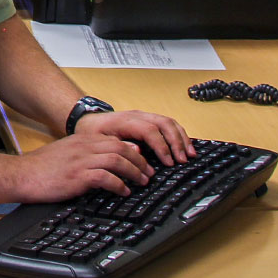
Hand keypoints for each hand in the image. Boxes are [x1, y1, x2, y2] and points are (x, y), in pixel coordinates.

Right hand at [10, 131, 156, 202]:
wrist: (21, 174)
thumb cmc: (42, 167)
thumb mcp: (66, 153)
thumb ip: (87, 152)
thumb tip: (110, 158)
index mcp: (82, 140)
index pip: (116, 139)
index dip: (134, 151)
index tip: (143, 162)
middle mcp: (84, 146)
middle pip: (121, 148)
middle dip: (139, 161)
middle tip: (148, 173)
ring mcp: (80, 160)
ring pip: (117, 160)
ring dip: (134, 172)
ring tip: (141, 182)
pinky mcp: (77, 176)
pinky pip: (105, 177)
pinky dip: (119, 185)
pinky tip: (123, 191)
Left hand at [74, 108, 193, 166]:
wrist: (87, 121)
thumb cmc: (92, 132)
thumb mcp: (98, 141)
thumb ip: (117, 146)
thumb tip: (138, 151)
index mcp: (125, 121)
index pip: (150, 130)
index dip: (162, 146)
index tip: (169, 162)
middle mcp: (137, 115)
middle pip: (164, 123)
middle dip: (176, 142)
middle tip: (183, 160)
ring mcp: (144, 116)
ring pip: (169, 122)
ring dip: (181, 138)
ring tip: (190, 154)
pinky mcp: (148, 120)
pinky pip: (167, 123)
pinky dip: (178, 134)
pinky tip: (185, 146)